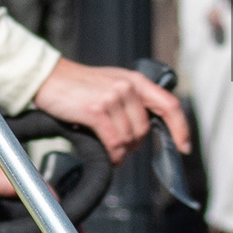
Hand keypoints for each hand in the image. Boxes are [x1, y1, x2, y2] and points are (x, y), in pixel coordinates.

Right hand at [30, 59, 191, 161]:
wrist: (48, 78)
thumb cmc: (78, 86)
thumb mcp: (111, 84)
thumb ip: (131, 100)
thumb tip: (145, 130)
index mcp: (135, 80)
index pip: (169, 105)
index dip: (181, 128)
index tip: (184, 147)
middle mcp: (127, 87)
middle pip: (145, 130)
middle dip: (134, 144)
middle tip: (118, 145)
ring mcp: (112, 98)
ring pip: (129, 139)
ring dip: (120, 151)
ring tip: (107, 148)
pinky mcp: (96, 110)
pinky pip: (114, 143)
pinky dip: (112, 154)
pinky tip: (105, 154)